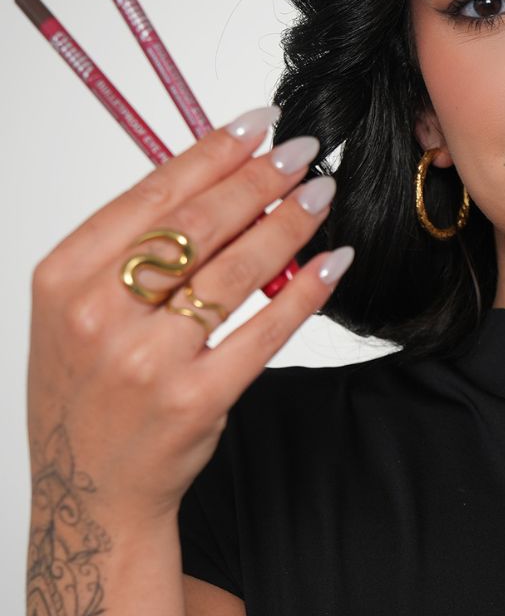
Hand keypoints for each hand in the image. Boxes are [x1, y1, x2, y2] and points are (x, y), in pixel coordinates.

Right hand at [25, 105, 352, 530]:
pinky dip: (305, 291)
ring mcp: (146, 361)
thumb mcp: (77, 310)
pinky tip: (330, 262)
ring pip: (235, 271)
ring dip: (287, 224)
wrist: (89, 489)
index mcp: (64, 278)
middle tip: (303, 152)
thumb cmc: (88, 389)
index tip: (257, 125)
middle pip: (196, 225)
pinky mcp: (194, 400)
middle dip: (259, 180)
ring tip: (320, 195)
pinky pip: (263, 331)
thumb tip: (215, 176)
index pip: (150, 194)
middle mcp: (98, 315)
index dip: (212, 152)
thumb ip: (131, 247)